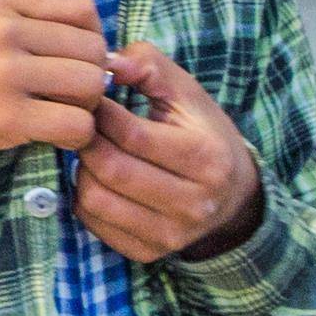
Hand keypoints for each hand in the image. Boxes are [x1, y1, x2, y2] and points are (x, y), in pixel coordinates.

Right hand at [0, 0, 108, 168]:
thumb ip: (16, 26)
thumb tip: (83, 46)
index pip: (81, 7)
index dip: (90, 36)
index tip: (72, 58)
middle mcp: (4, 31)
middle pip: (92, 49)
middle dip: (89, 77)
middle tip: (66, 97)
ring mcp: (6, 74)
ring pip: (90, 86)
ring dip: (85, 108)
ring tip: (58, 116)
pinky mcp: (6, 118)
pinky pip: (77, 125)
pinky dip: (76, 138)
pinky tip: (53, 138)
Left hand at [74, 42, 263, 263]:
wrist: (233, 196)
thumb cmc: (201, 133)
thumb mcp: (186, 92)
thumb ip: (148, 64)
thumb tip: (107, 63)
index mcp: (206, 158)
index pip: (131, 134)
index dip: (100, 111)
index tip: (92, 100)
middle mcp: (193, 203)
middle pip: (110, 168)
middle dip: (86, 140)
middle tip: (82, 125)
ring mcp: (171, 234)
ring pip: (95, 197)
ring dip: (81, 168)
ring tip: (93, 152)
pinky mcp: (148, 252)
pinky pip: (92, 221)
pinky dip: (84, 196)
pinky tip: (98, 178)